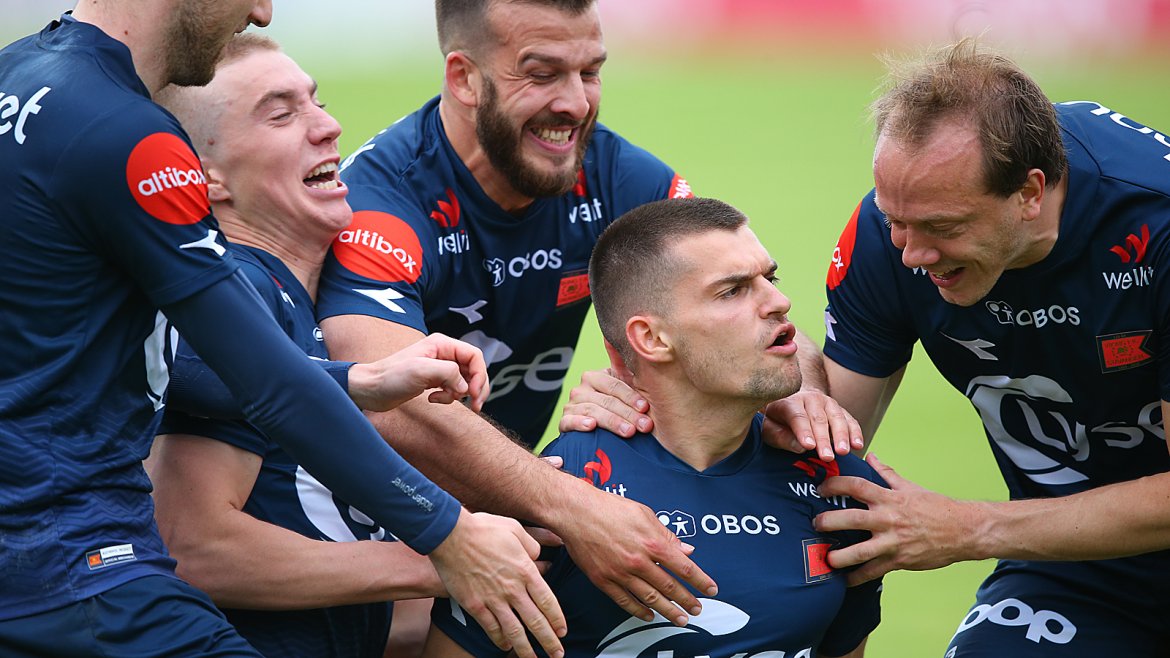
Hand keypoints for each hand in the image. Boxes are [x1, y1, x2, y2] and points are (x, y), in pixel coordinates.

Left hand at [348, 332, 488, 412]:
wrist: (370, 390)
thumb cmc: (390, 377)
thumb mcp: (421, 371)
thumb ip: (449, 373)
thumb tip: (465, 387)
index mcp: (442, 344)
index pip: (474, 356)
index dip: (479, 375)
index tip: (472, 394)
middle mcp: (443, 353)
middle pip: (474, 369)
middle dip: (476, 388)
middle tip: (476, 406)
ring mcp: (439, 367)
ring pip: (465, 381)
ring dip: (461, 394)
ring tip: (444, 400)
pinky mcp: (434, 381)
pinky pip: (453, 389)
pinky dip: (449, 398)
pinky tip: (433, 400)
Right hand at [429, 510, 565, 657]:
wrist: (451, 535)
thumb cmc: (483, 528)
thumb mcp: (515, 528)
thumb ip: (532, 544)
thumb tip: (539, 556)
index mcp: (525, 571)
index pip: (548, 601)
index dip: (557, 620)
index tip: (562, 632)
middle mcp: (512, 589)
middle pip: (536, 621)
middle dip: (549, 641)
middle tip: (557, 654)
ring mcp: (493, 599)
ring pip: (515, 631)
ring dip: (526, 649)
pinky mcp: (474, 605)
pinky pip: (490, 628)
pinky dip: (499, 640)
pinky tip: (505, 647)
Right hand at [557, 487, 715, 625]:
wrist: (576, 512)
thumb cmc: (609, 508)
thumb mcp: (645, 514)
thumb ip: (667, 535)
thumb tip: (686, 550)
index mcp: (653, 543)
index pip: (684, 567)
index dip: (700, 580)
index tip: (711, 590)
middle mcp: (639, 561)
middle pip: (670, 587)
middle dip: (687, 601)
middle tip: (697, 610)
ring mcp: (620, 573)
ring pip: (650, 598)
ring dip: (667, 611)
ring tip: (680, 619)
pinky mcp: (603, 580)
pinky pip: (625, 601)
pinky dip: (639, 610)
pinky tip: (649, 614)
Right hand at [559, 368, 652, 437]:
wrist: (614, 435)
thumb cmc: (626, 407)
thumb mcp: (629, 386)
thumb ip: (624, 361)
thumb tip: (625, 330)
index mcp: (595, 377)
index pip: (613, 385)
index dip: (630, 396)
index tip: (645, 407)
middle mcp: (581, 388)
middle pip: (606, 400)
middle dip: (628, 413)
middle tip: (644, 425)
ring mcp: (572, 405)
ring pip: (592, 411)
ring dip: (613, 422)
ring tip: (629, 432)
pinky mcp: (564, 422)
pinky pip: (568, 421)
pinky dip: (580, 423)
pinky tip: (591, 426)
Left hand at [761, 390, 863, 459]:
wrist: (792, 402)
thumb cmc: (778, 421)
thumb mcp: (770, 429)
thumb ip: (780, 437)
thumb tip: (801, 447)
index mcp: (788, 402)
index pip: (797, 417)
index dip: (803, 431)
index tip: (808, 446)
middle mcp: (809, 399)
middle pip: (818, 419)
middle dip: (823, 439)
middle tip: (827, 456)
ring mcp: (827, 402)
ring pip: (836, 418)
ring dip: (842, 436)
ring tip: (843, 451)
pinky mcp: (839, 409)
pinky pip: (850, 420)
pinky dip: (855, 432)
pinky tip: (858, 445)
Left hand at [813, 453, 982, 584]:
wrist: (963, 530)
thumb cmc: (936, 507)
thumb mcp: (910, 487)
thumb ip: (886, 473)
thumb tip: (871, 456)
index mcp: (889, 498)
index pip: (856, 486)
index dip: (835, 485)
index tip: (820, 488)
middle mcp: (888, 519)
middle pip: (852, 518)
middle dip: (829, 521)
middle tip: (814, 523)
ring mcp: (893, 542)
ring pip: (861, 551)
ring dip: (840, 556)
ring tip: (825, 559)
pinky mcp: (899, 560)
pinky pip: (874, 571)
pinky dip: (858, 578)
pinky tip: (844, 581)